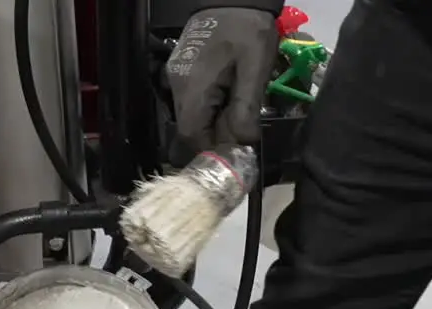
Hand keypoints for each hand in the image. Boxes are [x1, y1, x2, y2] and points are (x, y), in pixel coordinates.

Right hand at [166, 9, 278, 153]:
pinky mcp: (182, 73)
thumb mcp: (255, 68)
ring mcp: (176, 78)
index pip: (192, 135)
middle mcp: (176, 86)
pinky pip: (193, 103)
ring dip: (213, 125)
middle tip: (241, 136)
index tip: (234, 155)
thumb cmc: (248, 30)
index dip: (211, 151)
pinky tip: (228, 102)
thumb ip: (246, 108)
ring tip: (238, 118)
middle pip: (189, 129)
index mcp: (193, 86)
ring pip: (191, 117)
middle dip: (214, 139)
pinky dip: (210, 111)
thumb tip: (243, 143)